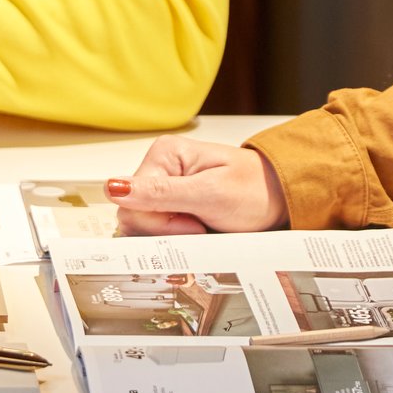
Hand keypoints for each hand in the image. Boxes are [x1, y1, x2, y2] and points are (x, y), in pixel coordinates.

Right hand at [108, 138, 287, 233]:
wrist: (279, 197)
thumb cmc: (254, 189)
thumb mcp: (209, 193)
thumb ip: (160, 193)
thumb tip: (113, 187)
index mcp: (163, 155)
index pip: (130, 202)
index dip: (160, 222)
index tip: (193, 223)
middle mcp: (159, 169)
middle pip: (133, 216)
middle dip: (166, 230)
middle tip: (200, 224)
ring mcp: (164, 188)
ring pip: (143, 227)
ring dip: (172, 235)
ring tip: (202, 224)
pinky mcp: (171, 206)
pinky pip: (158, 230)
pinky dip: (177, 237)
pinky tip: (198, 229)